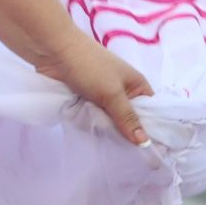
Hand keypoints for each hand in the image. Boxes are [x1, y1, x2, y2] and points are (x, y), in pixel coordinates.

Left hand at [35, 36, 154, 144]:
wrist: (52, 50)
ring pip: (110, 120)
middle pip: (129, 120)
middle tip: (125, 154)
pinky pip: (93, 116)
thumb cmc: (89, 67)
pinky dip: (91, 123)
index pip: (152, 113)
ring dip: (105, 129)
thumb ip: (128, 118)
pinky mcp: (85, 98)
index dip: (153, 131)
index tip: (151, 154)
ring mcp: (103, 95)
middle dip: (125, 133)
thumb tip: (146, 144)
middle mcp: (123, 91)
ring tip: (107, 146)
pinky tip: (91, 135)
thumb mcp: (112, 93)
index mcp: (137, 85)